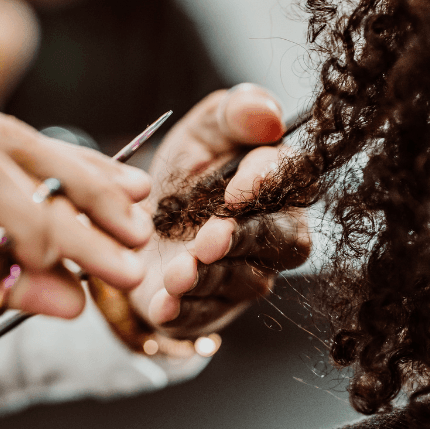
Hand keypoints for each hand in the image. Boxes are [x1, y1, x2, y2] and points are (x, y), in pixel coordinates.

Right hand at [0, 66, 149, 372]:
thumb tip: (68, 291)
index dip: (66, 172)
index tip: (118, 203)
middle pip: (11, 137)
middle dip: (87, 187)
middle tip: (137, 228)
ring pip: (3, 159)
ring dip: (71, 213)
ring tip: (115, 258)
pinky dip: (27, 219)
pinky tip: (54, 256)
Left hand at [127, 85, 310, 337]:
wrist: (133, 224)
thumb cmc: (182, 175)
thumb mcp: (202, 132)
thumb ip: (235, 113)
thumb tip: (269, 116)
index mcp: (280, 183)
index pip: (295, 180)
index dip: (271, 183)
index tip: (237, 187)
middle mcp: (274, 233)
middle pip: (283, 240)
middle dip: (244, 239)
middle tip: (209, 238)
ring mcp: (246, 275)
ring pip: (244, 281)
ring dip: (210, 277)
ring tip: (176, 272)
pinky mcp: (211, 308)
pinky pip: (206, 315)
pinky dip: (183, 312)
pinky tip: (163, 304)